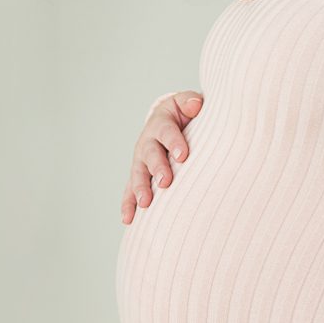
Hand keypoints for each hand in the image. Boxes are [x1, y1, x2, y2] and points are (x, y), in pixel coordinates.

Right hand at [121, 90, 203, 223]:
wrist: (168, 122)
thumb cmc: (182, 114)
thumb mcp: (185, 103)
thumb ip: (190, 102)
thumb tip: (195, 105)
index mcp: (161, 124)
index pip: (167, 132)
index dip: (175, 142)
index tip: (184, 155)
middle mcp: (147, 143)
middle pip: (150, 155)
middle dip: (157, 168)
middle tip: (165, 182)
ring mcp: (141, 161)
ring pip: (138, 175)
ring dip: (140, 189)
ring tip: (146, 203)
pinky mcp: (138, 176)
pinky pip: (130, 191)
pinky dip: (128, 205)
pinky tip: (128, 220)